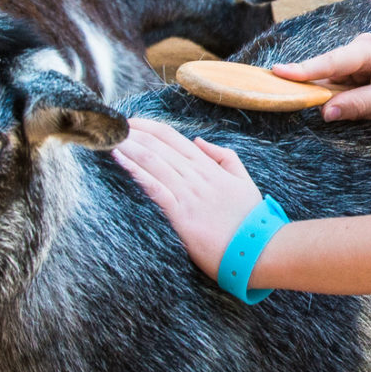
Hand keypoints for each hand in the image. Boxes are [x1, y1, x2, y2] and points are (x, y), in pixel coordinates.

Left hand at [113, 118, 262, 282]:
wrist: (259, 250)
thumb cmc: (252, 220)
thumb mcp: (244, 180)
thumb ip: (224, 157)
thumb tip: (199, 141)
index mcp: (211, 167)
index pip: (175, 139)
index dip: (151, 128)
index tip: (133, 122)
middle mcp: (198, 176)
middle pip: (160, 147)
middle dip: (134, 134)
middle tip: (113, 126)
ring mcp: (189, 194)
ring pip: (154, 162)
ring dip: (130, 147)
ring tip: (111, 137)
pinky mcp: (182, 215)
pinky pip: (155, 187)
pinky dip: (136, 171)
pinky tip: (121, 160)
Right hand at [272, 33, 370, 121]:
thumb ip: (356, 105)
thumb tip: (324, 112)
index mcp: (367, 48)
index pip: (329, 62)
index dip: (302, 71)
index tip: (276, 73)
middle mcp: (361, 47)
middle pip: (330, 75)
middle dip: (337, 97)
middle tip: (362, 108)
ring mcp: (362, 57)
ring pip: (339, 84)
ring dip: (351, 101)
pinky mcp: (365, 68)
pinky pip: (348, 87)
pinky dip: (358, 100)